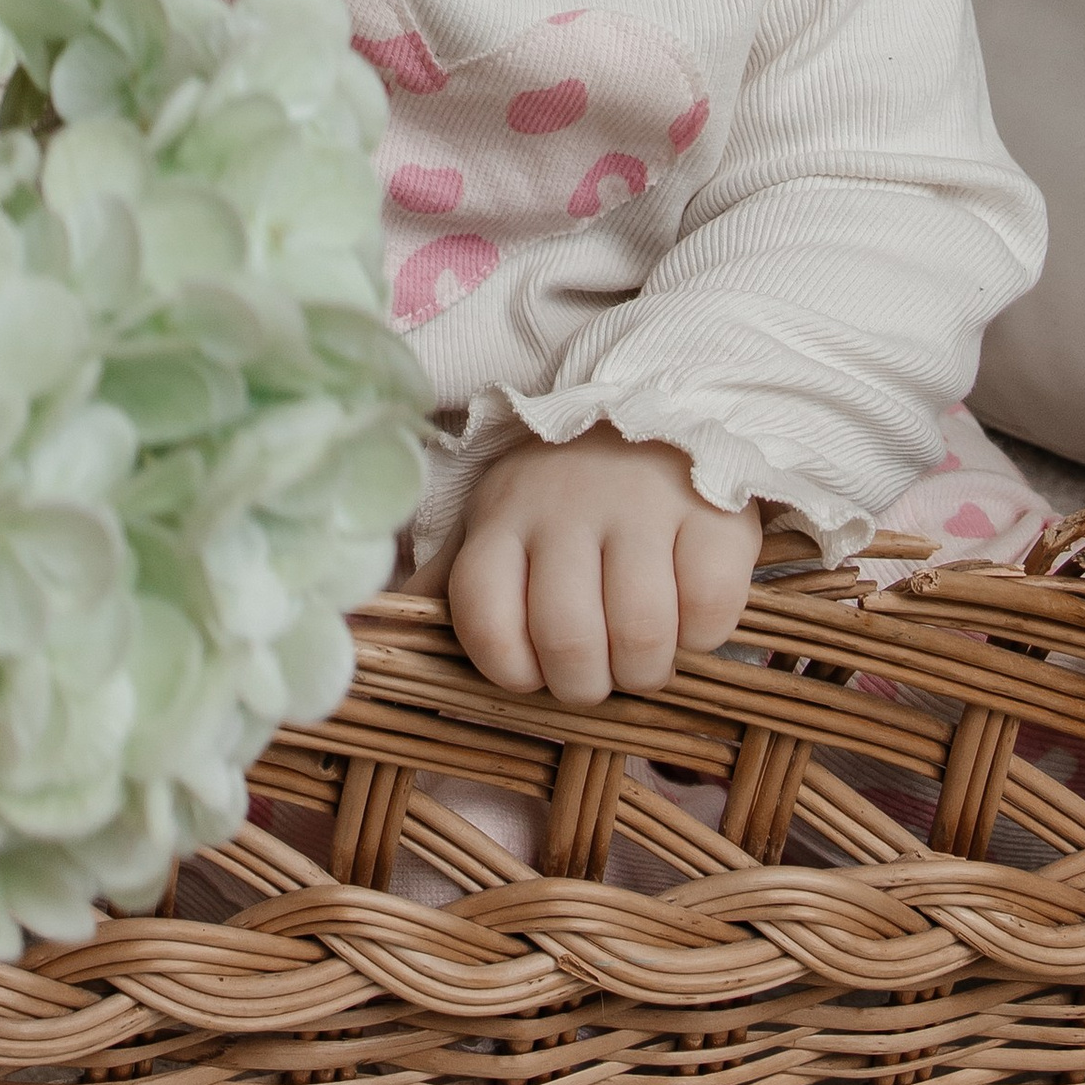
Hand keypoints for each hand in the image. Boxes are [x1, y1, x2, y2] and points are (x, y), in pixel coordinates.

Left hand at [426, 431, 762, 703]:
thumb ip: (451, 580)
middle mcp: (566, 507)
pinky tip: (690, 612)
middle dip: (584, 684)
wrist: (659, 400)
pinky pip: (709, 610)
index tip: (534, 670)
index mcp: (503, 517)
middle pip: (567, 639)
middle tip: (599, 670)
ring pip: (640, 636)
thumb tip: (371, 629)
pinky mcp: (713, 514)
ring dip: (646, 669)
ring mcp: (643, 507)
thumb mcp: (499, 521)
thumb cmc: (567, 490)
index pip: (483, 619)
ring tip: (645, 651)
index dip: (511, 669)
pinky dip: (703, 635)